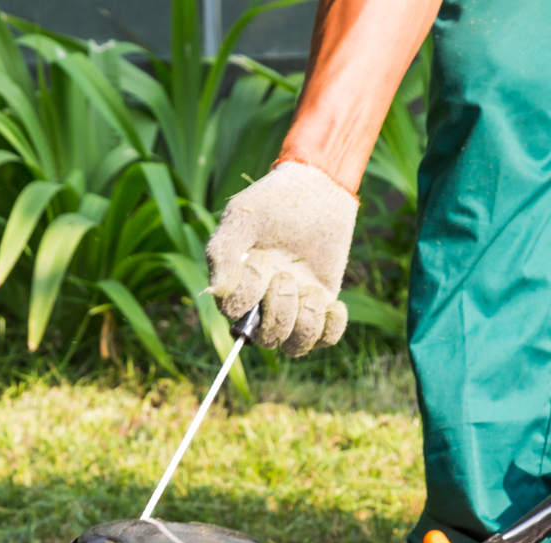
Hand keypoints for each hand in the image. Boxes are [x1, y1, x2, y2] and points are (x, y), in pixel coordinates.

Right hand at [205, 161, 355, 356]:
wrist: (316, 188)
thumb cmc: (273, 201)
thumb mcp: (243, 218)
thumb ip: (224, 252)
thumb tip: (217, 293)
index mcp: (237, 286)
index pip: (234, 314)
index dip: (247, 293)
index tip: (259, 257)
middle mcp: (262, 303)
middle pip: (267, 337)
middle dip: (279, 308)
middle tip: (286, 274)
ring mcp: (293, 306)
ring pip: (295, 346)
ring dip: (306, 322)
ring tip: (311, 291)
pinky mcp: (322, 305)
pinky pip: (326, 339)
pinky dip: (332, 329)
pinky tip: (334, 304)